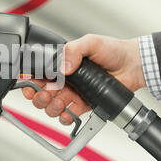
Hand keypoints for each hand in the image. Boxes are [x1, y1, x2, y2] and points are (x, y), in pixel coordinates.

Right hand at [22, 34, 145, 124]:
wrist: (133, 65)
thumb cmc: (113, 51)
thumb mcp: (90, 43)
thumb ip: (73, 50)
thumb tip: (62, 66)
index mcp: (61, 64)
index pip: (38, 74)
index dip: (29, 80)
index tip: (27, 83)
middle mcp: (64, 80)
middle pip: (40, 93)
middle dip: (38, 96)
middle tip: (45, 94)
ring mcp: (73, 93)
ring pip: (51, 106)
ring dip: (51, 107)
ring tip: (59, 102)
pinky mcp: (83, 105)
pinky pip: (68, 115)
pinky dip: (65, 117)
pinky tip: (68, 113)